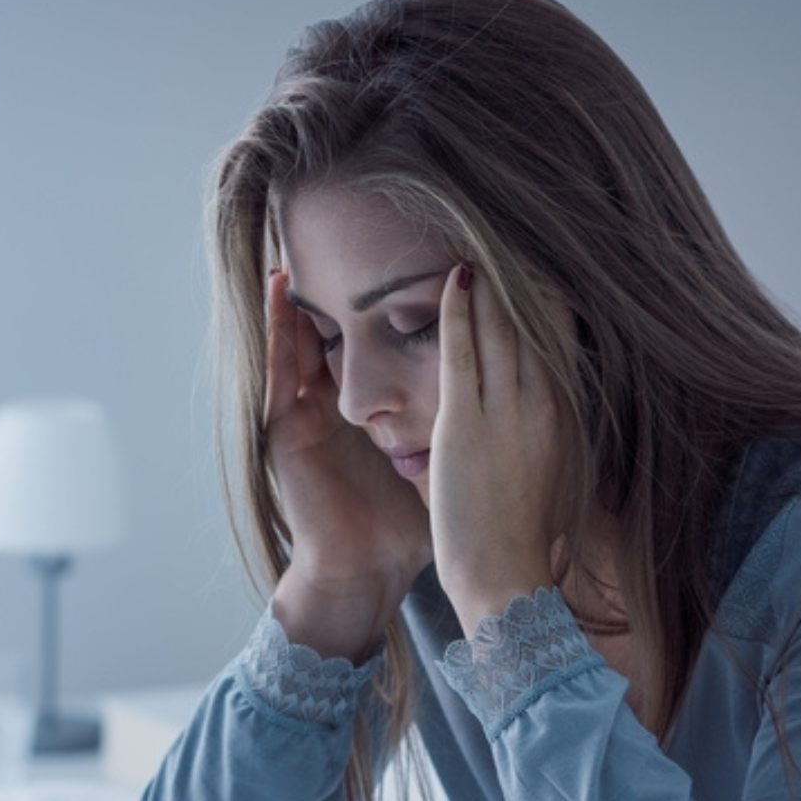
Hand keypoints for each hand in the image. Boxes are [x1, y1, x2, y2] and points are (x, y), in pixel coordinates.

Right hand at [261, 269, 432, 658]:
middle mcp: (338, 406)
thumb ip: (469, 431)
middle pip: (338, 334)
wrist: (368, 570)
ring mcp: (308, 415)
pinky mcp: (286, 431)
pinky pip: (278, 370)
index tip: (408, 256)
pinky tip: (277, 293)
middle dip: (341, 288)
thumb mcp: (444, 462)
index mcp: (373, 411)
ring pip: (302, 342)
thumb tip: (524, 407)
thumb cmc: (408, 527)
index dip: (387, 303)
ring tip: (301, 245)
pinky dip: (275, 329)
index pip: (377, 343)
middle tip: (346, 230)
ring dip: (298, 297)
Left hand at [430, 265, 564, 635]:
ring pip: (501, 327)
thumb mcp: (550, 480)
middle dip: (520, 276)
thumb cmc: (523, 543)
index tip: (539, 264)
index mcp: (563, 419)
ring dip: (490, 280)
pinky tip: (454, 277)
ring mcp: (505, 413)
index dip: (547, 298)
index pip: (559, 340)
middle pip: (534, 323)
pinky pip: (462, 352)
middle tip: (507, 230)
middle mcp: (542, 406)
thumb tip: (546, 426)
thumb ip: (544, 442)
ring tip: (479, 238)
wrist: (507, 582)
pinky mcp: (465, 425)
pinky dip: (458, 311)